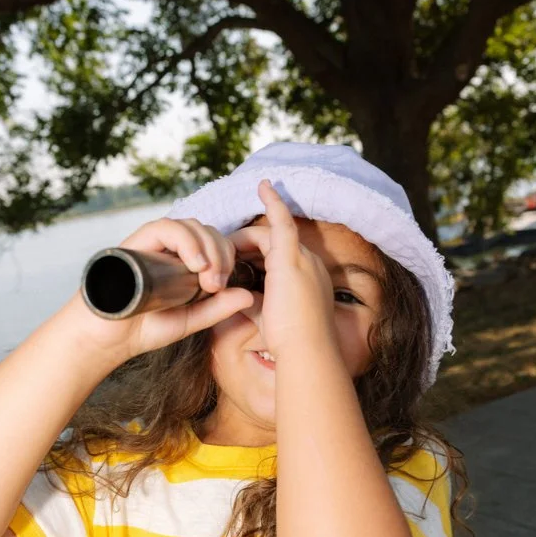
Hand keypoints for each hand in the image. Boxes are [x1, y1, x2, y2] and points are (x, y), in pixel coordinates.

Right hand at [68, 218, 253, 364]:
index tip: (226, 284)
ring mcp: (154, 243)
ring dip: (208, 248)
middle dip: (222, 252)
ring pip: (190, 225)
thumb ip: (218, 308)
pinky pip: (166, 227)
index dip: (228, 256)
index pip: (215, 243)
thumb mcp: (191, 320)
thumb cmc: (144, 329)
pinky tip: (195, 265)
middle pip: (207, 230)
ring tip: (208, 277)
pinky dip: (186, 241)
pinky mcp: (137, 242)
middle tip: (218, 282)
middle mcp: (170, 249)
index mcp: (184, 262)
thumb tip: (248, 294)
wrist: (107, 339)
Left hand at [228, 180, 337, 357]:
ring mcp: (303, 258)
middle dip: (249, 244)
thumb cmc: (290, 342)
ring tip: (225, 242)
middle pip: (275, 242)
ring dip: (248, 237)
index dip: (258, 255)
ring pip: (272, 234)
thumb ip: (253, 302)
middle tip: (226, 253)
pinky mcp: (292, 256)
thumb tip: (234, 297)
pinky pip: (282, 220)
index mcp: (305, 279)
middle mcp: (309, 263)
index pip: (279, 256)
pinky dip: (273, 202)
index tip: (241, 259)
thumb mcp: (267, 317)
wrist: (306, 350)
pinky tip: (263, 186)